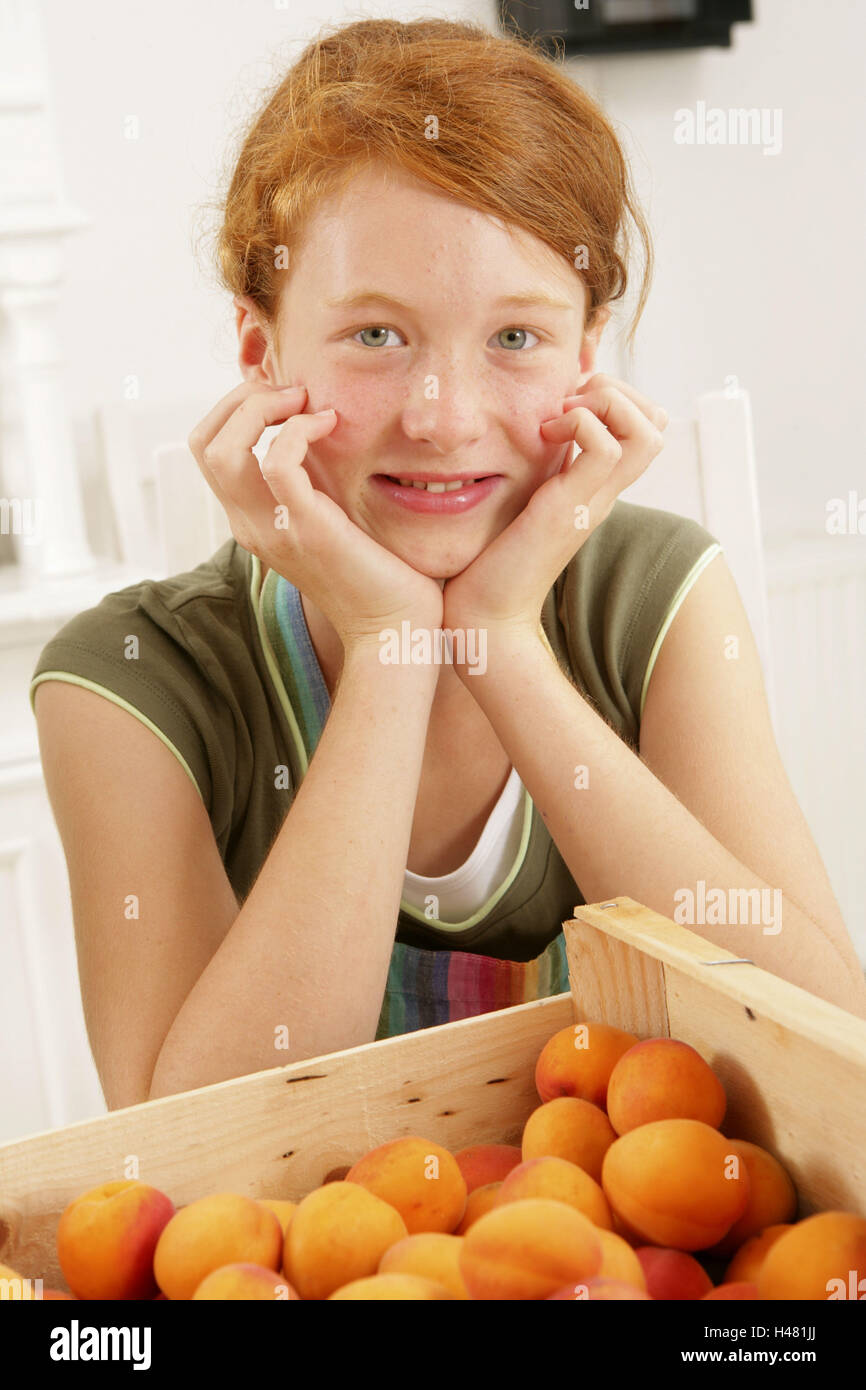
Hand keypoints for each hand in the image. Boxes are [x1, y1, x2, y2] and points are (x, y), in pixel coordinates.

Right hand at [188, 381, 443, 650]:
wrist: (392, 628)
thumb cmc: (375, 573)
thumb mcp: (330, 518)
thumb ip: (312, 483)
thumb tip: (317, 431)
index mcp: (250, 520)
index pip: (208, 449)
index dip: (236, 409)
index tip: (285, 398)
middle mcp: (249, 525)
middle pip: (204, 442)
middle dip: (241, 399)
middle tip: (291, 392)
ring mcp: (271, 529)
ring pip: (223, 448)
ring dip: (259, 407)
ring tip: (303, 400)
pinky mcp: (305, 529)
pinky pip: (277, 461)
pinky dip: (298, 429)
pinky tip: (329, 424)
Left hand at [442, 373, 667, 642]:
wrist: (483, 615)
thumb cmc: (488, 561)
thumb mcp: (517, 498)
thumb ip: (529, 469)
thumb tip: (518, 434)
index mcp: (594, 488)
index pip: (645, 426)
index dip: (615, 396)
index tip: (565, 403)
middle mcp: (603, 493)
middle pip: (658, 423)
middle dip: (617, 391)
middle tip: (566, 404)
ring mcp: (592, 501)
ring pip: (648, 430)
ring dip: (605, 404)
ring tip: (560, 418)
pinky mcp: (570, 508)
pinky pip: (606, 448)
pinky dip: (580, 424)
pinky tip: (543, 436)